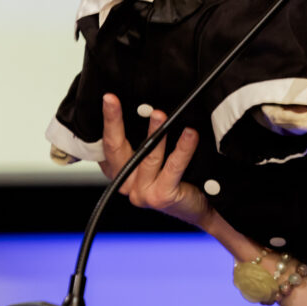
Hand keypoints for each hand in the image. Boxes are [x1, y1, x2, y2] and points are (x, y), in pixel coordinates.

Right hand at [100, 93, 210, 227]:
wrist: (199, 207)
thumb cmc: (179, 178)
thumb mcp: (156, 157)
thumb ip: (147, 139)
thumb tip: (150, 105)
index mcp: (120, 170)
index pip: (107, 142)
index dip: (107, 119)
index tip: (108, 98)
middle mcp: (126, 182)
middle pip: (115, 148)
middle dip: (113, 120)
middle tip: (111, 99)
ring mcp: (141, 192)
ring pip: (147, 155)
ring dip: (154, 132)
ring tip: (160, 114)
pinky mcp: (161, 196)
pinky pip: (172, 167)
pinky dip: (182, 149)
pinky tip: (190, 134)